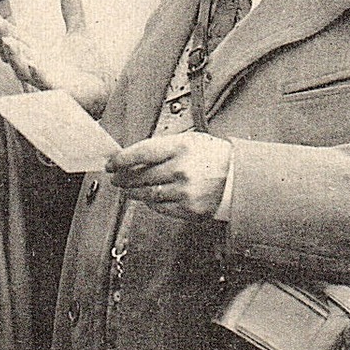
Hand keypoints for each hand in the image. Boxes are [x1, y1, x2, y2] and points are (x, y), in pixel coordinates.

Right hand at [0, 0, 110, 117]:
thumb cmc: (86, 70)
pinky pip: (45, 84)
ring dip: (14, 56)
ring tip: (7, 41)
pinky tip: (34, 64)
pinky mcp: (59, 92)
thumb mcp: (79, 35)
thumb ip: (72, 13)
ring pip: (22, 69)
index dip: (2, 27)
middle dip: (3, 38)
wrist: (103, 93)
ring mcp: (46, 80)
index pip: (15, 37)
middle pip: (14, 52)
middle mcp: (37, 66)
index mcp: (38, 53)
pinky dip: (37, 74)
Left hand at [107, 132, 231, 218]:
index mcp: (181, 147)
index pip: (141, 153)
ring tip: (128, 189)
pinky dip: (150, 202)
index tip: (111, 164)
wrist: (239, 177)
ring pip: (146, 194)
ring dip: (132, 192)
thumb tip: (131, 157)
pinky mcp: (189, 209)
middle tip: (116, 178)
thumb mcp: (189, 140)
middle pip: (140, 176)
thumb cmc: (211, 156)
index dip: (121, 160)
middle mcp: (182, 170)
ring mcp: (185, 192)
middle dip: (123, 178)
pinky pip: (159, 208)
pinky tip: (148, 197)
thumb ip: (161, 147)